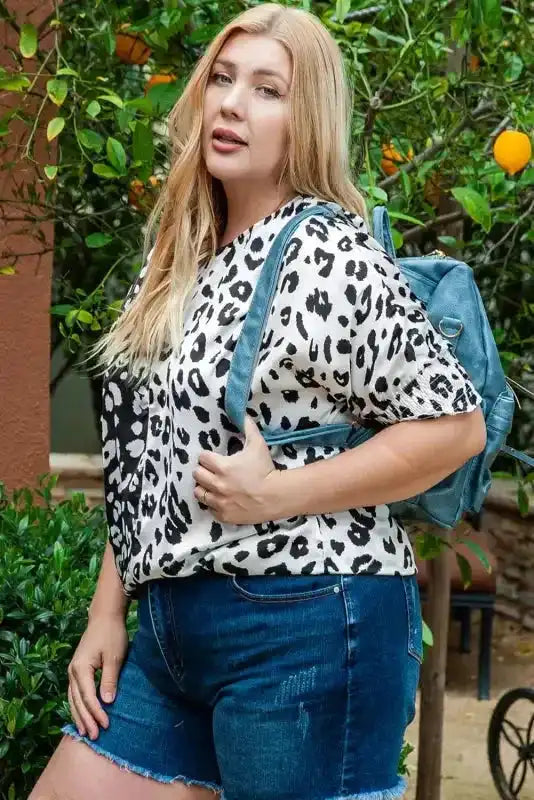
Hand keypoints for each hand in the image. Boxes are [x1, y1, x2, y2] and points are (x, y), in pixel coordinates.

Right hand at [67, 613, 128, 740]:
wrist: (104, 617)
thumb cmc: (112, 634)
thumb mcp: (114, 657)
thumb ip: (109, 679)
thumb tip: (107, 702)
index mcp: (80, 668)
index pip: (88, 697)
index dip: (97, 713)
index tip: (106, 725)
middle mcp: (72, 671)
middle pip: (78, 701)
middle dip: (86, 719)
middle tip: (95, 737)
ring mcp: (73, 671)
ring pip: (73, 699)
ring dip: (79, 716)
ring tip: (86, 732)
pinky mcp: (77, 670)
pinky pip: (74, 693)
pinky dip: (77, 706)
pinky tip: (81, 716)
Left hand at [193, 414, 279, 524]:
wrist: (276, 496)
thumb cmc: (265, 469)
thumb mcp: (258, 445)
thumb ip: (248, 428)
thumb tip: (242, 413)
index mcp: (222, 466)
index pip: (202, 458)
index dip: (207, 457)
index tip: (213, 459)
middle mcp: (217, 484)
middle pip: (197, 475)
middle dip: (203, 471)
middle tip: (213, 472)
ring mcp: (219, 501)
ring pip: (199, 492)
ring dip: (205, 488)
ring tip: (214, 486)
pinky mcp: (223, 515)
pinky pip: (210, 508)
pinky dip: (214, 504)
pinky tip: (222, 499)